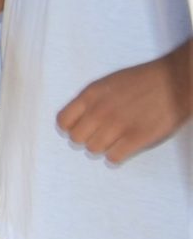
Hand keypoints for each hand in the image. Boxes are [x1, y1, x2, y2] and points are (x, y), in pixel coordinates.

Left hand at [57, 49, 192, 164]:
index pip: (63, 122)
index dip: (71, 128)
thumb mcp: (108, 83)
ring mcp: (118, 125)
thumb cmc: (143, 81)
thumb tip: (77, 119)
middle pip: (76, 139)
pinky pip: (113, 158)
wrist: (176, 81)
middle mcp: (100, 111)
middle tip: (99, 136)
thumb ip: (90, 100)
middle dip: (86, 139)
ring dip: (102, 148)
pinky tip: (124, 148)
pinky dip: (116, 156)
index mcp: (91, 95)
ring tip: (114, 141)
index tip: (80, 129)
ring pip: (93, 150)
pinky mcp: (136, 138)